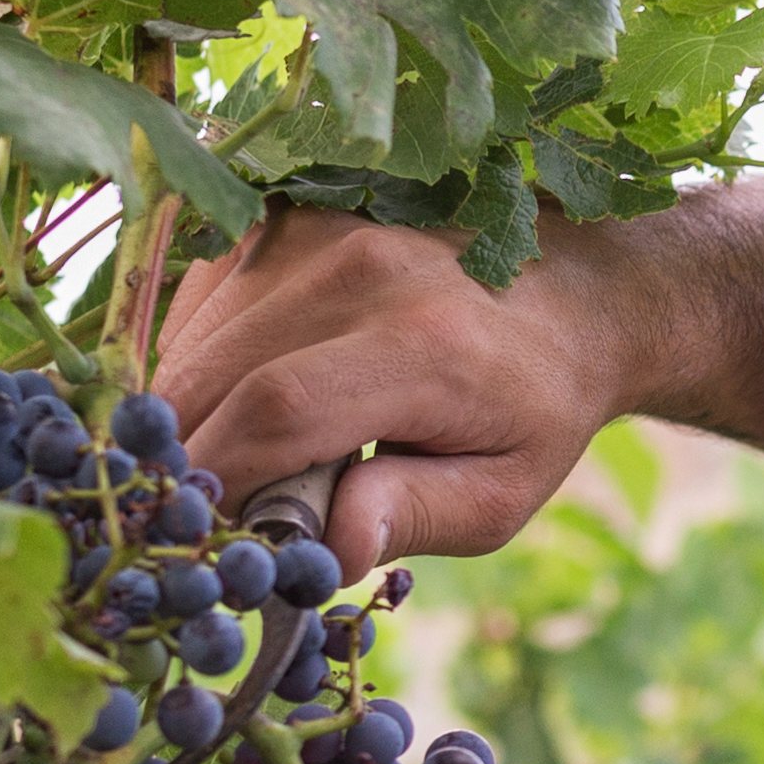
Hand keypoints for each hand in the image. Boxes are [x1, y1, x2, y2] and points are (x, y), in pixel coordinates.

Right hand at [155, 206, 633, 568]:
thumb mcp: (504, 489)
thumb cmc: (538, 406)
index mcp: (423, 344)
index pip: (277, 412)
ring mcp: (320, 229)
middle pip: (214, 372)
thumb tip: (329, 549)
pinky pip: (202, 295)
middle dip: (185, 455)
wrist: (577, 290)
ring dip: (188, 408)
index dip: (222, 479)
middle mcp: (362, 268)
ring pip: (196, 334)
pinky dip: (197, 355)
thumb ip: (416, 516)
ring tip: (236, 455)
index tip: (209, 534)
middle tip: (202, 511)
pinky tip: (240, 393)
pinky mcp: (291, 214)